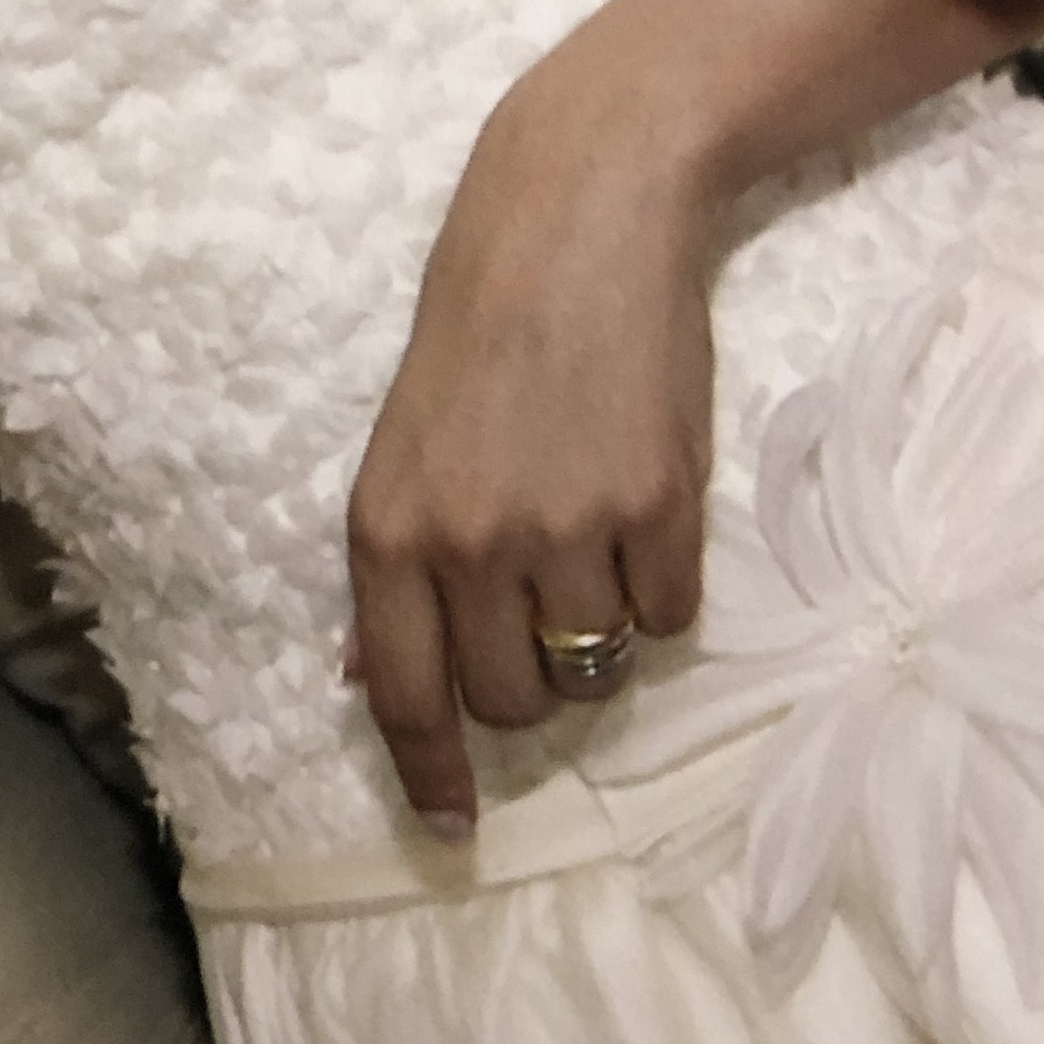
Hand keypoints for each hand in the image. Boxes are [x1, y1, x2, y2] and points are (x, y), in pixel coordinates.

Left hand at [347, 67, 718, 832]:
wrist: (584, 214)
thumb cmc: (485, 324)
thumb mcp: (405, 443)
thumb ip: (396, 568)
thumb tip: (374, 682)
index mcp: (388, 531)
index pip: (407, 698)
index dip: (433, 776)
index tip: (455, 829)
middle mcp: (470, 543)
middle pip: (512, 704)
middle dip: (533, 685)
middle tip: (547, 617)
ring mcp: (568, 526)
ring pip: (595, 667)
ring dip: (600, 636)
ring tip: (597, 547)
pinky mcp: (660, 503)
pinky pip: (669, 617)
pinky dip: (662, 591)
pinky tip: (645, 516)